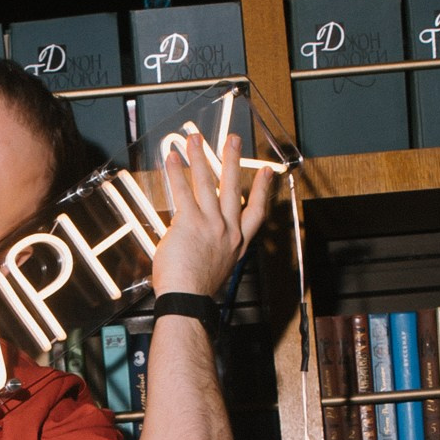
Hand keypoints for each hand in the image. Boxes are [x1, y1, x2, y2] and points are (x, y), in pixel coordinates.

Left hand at [149, 127, 274, 305]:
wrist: (188, 299)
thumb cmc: (196, 291)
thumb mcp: (216, 268)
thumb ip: (212, 249)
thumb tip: (201, 242)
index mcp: (237, 243)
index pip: (256, 211)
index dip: (262, 189)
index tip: (266, 173)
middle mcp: (228, 230)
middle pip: (233, 187)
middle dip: (233, 160)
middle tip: (234, 140)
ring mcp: (211, 224)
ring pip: (207, 183)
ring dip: (201, 157)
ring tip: (196, 140)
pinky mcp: (190, 222)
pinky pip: (183, 191)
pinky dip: (176, 174)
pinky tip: (172, 159)